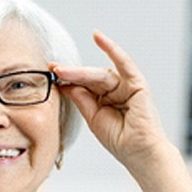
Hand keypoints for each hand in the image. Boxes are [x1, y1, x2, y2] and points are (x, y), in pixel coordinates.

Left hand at [52, 32, 170, 171]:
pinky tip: (97, 37)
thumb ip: (81, 100)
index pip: (84, 86)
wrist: (140, 154)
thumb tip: (65, 84)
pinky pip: (123, 62)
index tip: (51, 74)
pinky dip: (111, 49)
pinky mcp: (137, 83)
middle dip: (71, 74)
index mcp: (105, 101)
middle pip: (90, 79)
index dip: (67, 80)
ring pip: (100, 74)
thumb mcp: (94, 118)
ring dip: (80, 72)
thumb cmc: (120, 141)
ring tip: (62, 70)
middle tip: (54, 69)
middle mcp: (116, 91)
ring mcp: (127, 86)